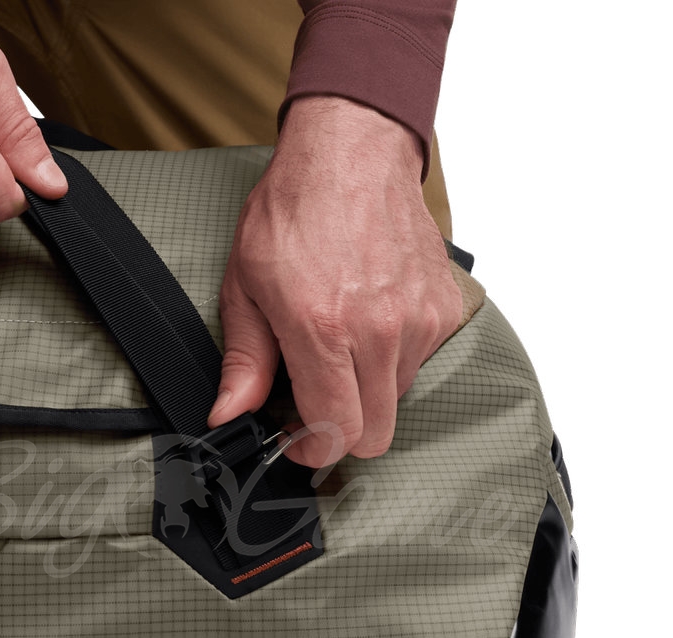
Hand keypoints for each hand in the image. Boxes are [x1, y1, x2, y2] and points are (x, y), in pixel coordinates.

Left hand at [208, 96, 462, 467]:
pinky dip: (392, 359)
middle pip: (375, 435)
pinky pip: (419, 362)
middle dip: (341, 432)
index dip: (312, 450)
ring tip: (339, 346)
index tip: (296, 437)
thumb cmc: (294, 211)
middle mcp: (379, 330)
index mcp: (322, 328)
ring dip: (365, 391)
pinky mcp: (443, 308)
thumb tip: (229, 413)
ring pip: (395, 401)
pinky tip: (367, 323)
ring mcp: (418, 319)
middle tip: (314, 402)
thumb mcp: (245, 285)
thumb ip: (243, 360)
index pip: (335, 432)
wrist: (352, 152)